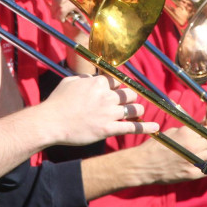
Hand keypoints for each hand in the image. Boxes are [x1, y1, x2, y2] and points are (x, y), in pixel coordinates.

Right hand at [37, 74, 157, 145]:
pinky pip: (132, 127)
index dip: (119, 86)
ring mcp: (109, 113)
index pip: (118, 81)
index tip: (120, 90)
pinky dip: (145, 128)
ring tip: (136, 112)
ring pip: (134, 109)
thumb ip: (85, 78)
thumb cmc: (57, 102)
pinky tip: (155, 129)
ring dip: (137, 110)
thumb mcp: (70, 82)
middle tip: (127, 102)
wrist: (51, 122)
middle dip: (129, 98)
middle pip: (129, 94)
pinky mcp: (108, 129)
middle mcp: (106, 96)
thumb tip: (93, 77)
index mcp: (98, 83)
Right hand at [124, 124, 206, 183]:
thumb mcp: (173, 132)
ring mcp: (193, 161)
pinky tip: (203, 162)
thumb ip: (191, 128)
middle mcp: (192, 146)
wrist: (143, 165)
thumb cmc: (156, 146)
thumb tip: (206, 122)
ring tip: (204, 153)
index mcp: (187, 133)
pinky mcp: (192, 174)